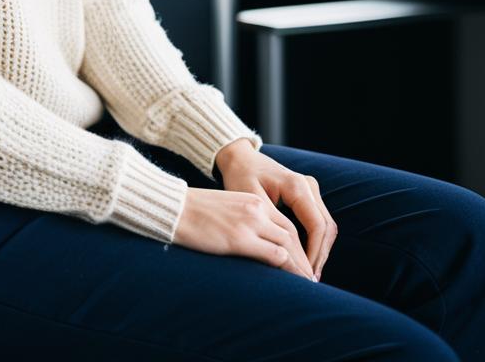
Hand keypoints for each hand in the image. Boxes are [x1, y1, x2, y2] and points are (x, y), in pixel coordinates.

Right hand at [171, 186, 319, 279]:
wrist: (173, 207)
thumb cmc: (193, 212)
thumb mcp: (225, 209)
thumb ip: (243, 221)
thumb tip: (254, 242)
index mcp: (251, 201)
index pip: (284, 223)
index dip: (297, 244)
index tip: (302, 261)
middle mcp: (255, 208)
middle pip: (291, 234)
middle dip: (304, 257)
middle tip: (310, 276)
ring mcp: (249, 223)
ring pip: (288, 245)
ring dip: (300, 266)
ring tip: (307, 284)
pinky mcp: (240, 238)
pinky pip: (275, 255)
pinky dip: (288, 268)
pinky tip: (292, 281)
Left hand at [214, 140, 336, 280]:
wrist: (240, 158)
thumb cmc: (241, 177)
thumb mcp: (250, 201)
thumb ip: (269, 225)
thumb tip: (282, 255)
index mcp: (296, 185)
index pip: (317, 226)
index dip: (313, 254)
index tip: (304, 275)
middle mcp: (308, 186)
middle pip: (326, 228)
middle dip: (319, 256)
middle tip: (308, 280)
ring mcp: (310, 189)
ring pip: (325, 226)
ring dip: (319, 251)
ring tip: (307, 274)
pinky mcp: (307, 195)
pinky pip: (318, 222)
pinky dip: (315, 241)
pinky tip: (304, 259)